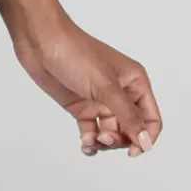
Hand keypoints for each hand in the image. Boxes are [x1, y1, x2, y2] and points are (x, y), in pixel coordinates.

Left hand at [12, 13, 161, 157]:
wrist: (40, 40)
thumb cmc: (74, 52)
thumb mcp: (105, 85)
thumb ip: (127, 116)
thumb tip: (146, 142)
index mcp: (133, 81)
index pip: (151, 118)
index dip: (146, 137)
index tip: (133, 150)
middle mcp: (120, 92)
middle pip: (132, 130)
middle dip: (121, 140)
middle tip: (105, 139)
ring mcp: (100, 99)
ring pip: (112, 133)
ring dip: (104, 143)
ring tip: (91, 140)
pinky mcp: (81, 105)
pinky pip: (92, 131)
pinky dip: (90, 141)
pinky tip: (84, 143)